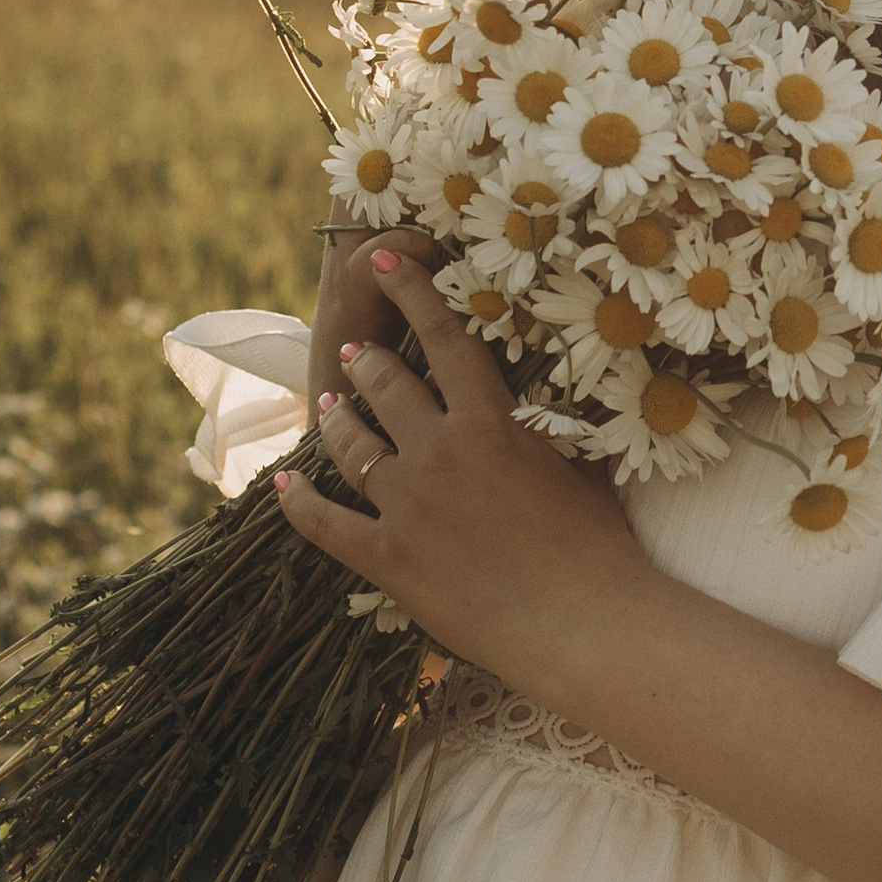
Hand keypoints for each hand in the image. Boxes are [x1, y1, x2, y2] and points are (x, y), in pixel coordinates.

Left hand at [276, 247, 642, 674]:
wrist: (581, 621)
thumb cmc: (598, 546)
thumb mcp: (579, 468)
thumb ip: (546, 433)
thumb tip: (542, 411)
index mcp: (491, 422)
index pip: (446, 339)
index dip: (412, 294)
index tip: (384, 260)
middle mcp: (439, 452)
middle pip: (390, 387)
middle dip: (370, 363)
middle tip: (358, 352)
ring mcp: (406, 506)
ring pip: (354, 448)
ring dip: (339, 420)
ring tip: (329, 403)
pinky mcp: (387, 559)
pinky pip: (328, 524)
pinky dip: (301, 504)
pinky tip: (282, 486)